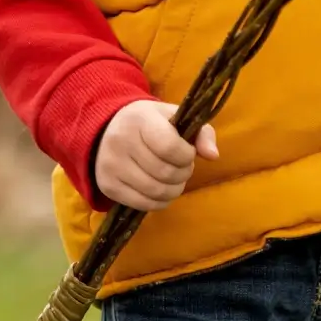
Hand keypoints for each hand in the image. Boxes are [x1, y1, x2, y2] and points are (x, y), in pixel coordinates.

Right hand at [94, 99, 219, 210]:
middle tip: (183, 168)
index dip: (186, 156)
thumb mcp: (174, 117)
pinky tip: (162, 191)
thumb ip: (201, 132)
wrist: (107, 129)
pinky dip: (159, 202)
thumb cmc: (149, 123)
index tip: (188, 153)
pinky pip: (142, 204)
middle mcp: (121, 142)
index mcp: (140, 120)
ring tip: (174, 180)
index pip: (169, 147)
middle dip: (183, 174)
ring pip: (155, 191)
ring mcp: (111, 166)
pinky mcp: (107, 186)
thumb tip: (213, 155)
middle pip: (164, 173)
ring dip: (174, 190)